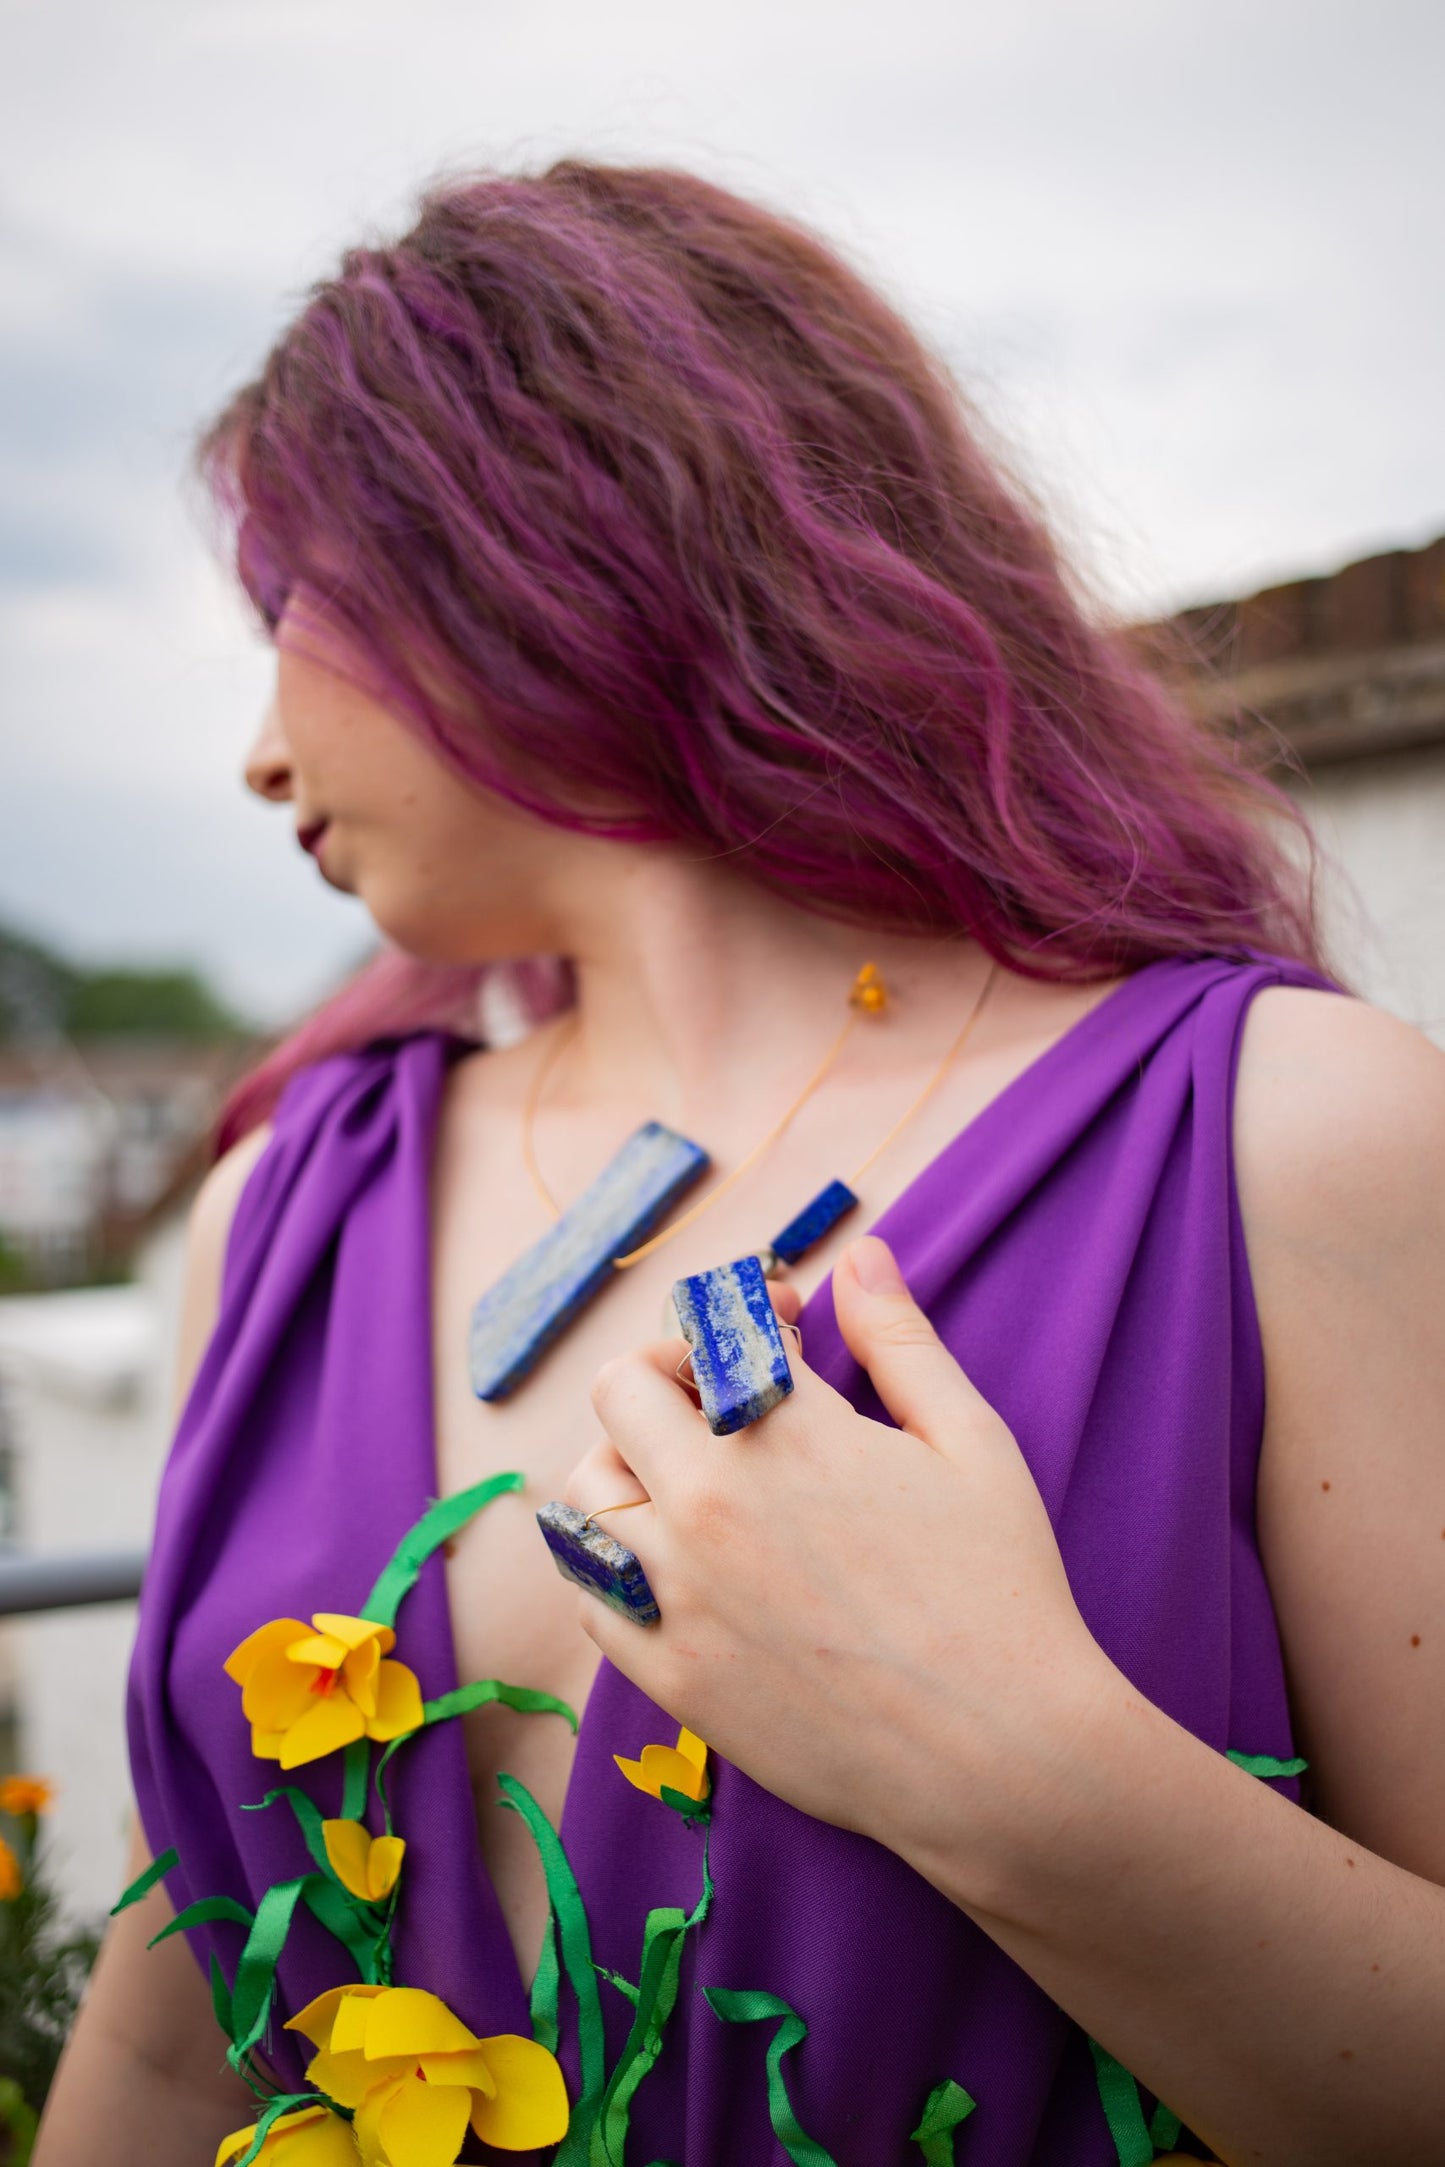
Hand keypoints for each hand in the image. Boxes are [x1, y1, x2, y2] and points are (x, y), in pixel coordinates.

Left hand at [567, 1235, 1117, 1887]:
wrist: (1000, 1755)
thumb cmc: (999, 1590)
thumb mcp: (969, 1441)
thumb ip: (901, 1339)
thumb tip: (859, 1254)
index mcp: (785, 1434)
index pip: (710, 1329)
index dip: (745, 1310)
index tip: (783, 1324)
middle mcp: (708, 1505)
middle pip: (621, 1392)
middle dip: (669, 1373)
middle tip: (722, 1396)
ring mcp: (676, 1595)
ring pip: (588, 1490)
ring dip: (631, 1464)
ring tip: (692, 1476)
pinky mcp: (668, 1675)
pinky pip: (590, 1593)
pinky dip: (614, 1561)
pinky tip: (670, 1561)